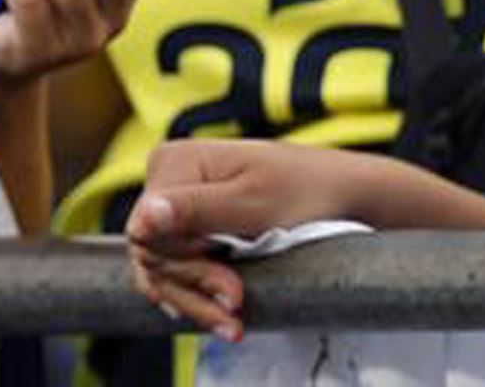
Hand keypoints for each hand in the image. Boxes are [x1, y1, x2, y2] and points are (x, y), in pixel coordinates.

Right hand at [127, 140, 374, 340]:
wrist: (339, 194)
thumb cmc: (303, 189)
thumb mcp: (251, 203)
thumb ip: (196, 210)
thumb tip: (145, 215)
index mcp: (176, 161)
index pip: (148, 233)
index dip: (184, 266)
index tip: (227, 290)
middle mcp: (169, 179)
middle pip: (154, 254)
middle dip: (195, 287)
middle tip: (236, 307)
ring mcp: (177, 205)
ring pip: (163, 269)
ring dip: (197, 300)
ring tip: (232, 323)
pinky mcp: (190, 228)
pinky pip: (177, 270)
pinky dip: (198, 295)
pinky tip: (218, 314)